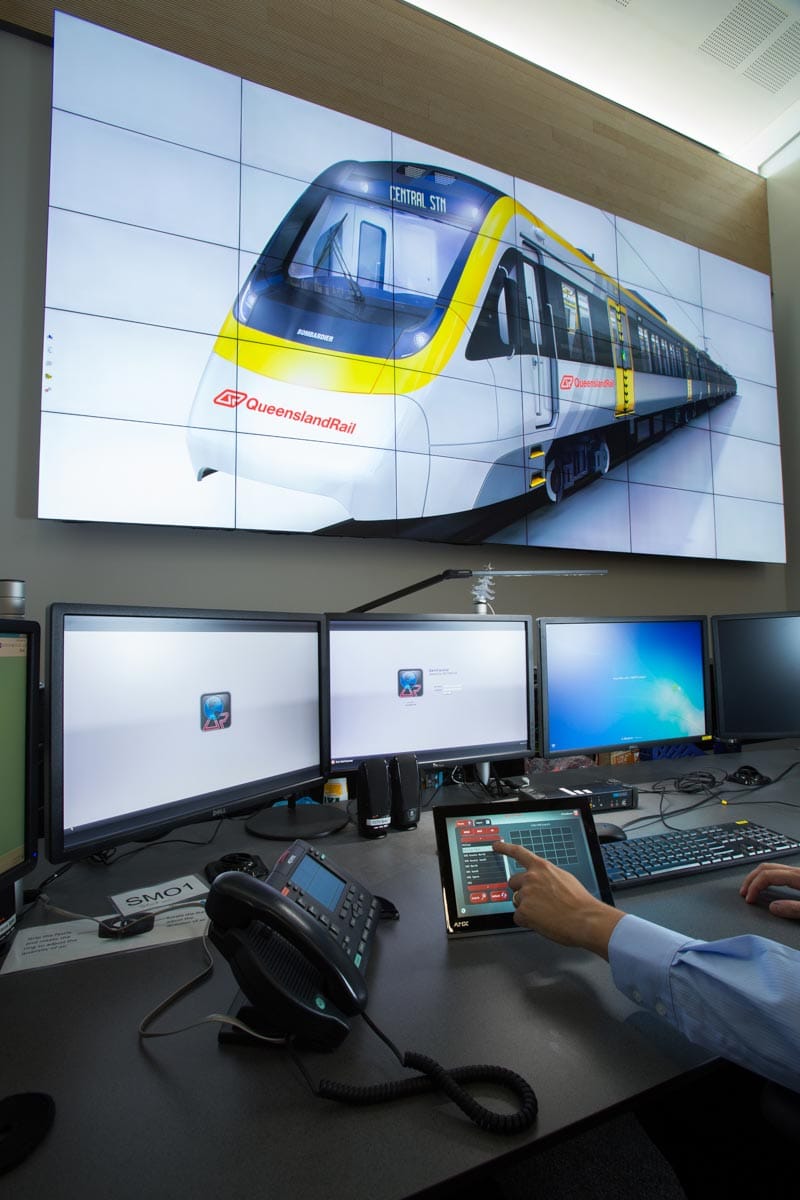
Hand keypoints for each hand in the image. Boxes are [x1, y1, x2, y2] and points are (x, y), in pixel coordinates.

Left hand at [492, 841, 624, 958]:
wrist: (585, 919)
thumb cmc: (580, 902)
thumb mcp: (564, 878)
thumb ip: (547, 876)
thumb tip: (541, 880)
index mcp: (542, 867)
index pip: (518, 853)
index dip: (505, 848)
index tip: (496, 845)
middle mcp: (531, 878)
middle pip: (513, 882)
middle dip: (521, 890)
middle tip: (538, 901)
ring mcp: (525, 894)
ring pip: (517, 901)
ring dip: (527, 907)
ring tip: (546, 913)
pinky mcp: (523, 912)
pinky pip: (518, 917)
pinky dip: (528, 921)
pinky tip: (543, 921)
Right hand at [740, 862, 799, 918]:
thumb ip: (793, 909)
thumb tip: (772, 907)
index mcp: (797, 876)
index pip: (767, 876)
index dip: (754, 887)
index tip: (749, 899)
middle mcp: (796, 871)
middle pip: (766, 868)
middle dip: (751, 879)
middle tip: (743, 892)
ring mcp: (798, 872)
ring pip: (771, 868)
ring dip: (757, 877)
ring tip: (751, 889)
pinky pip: (778, 872)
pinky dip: (766, 878)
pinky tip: (767, 886)